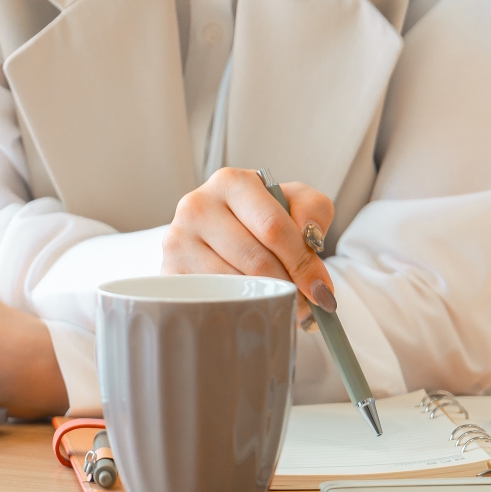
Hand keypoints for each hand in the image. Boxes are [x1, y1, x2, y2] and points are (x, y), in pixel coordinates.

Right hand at [161, 167, 336, 314]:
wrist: (216, 231)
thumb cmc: (257, 217)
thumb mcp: (291, 202)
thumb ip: (313, 209)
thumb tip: (311, 236)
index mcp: (231, 182)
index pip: (273, 227)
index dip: (302, 262)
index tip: (322, 289)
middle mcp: (197, 205)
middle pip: (256, 260)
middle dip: (289, 287)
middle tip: (309, 306)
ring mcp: (177, 240)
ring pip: (234, 284)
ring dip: (266, 301)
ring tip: (284, 306)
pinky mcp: (169, 271)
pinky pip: (212, 300)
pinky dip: (237, 308)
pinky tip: (251, 307)